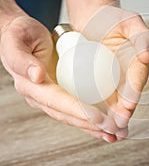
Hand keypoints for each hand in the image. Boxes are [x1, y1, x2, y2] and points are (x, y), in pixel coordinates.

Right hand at [0, 16, 119, 141]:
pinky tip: (105, 123)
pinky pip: (76, 109)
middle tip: (113, 129)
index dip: (77, 110)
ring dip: (94, 127)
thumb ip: (22, 59)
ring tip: (114, 133)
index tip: (97, 117)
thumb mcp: (16, 42)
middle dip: (91, 124)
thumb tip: (36, 75)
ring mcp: (51, 97)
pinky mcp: (60, 93)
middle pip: (68, 114)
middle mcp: (41, 95)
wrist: (19, 33)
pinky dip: (91, 118)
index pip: (57, 100)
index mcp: (31, 86)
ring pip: (73, 116)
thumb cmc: (19, 35)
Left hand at [77, 6, 148, 138]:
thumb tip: (147, 54)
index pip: (137, 79)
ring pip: (115, 102)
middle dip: (124, 113)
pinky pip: (100, 98)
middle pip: (128, 96)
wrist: (92, 18)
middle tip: (119, 127)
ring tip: (110, 132)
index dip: (133, 93)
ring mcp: (113, 79)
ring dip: (113, 118)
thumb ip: (143, 36)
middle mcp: (127, 73)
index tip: (128, 105)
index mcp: (138, 61)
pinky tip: (96, 123)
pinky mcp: (99, 82)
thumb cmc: (112, 18)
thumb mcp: (131, 21)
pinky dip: (100, 111)